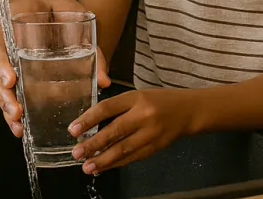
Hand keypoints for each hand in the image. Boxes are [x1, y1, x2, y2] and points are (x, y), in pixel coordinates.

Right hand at [0, 0, 109, 137]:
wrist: (35, 0)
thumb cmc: (50, 4)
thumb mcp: (71, 10)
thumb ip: (88, 39)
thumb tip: (103, 79)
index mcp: (8, 22)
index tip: (11, 79)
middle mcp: (0, 43)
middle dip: (3, 93)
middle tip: (16, 109)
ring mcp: (3, 60)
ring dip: (7, 107)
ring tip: (19, 125)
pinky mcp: (11, 73)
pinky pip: (7, 92)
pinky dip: (12, 111)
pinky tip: (20, 128)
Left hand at [68, 88, 199, 173]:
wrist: (189, 110)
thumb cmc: (159, 100)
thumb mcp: (138, 96)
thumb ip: (118, 108)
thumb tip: (91, 125)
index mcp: (136, 97)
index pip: (108, 108)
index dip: (88, 119)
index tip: (73, 130)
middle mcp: (144, 114)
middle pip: (115, 131)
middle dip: (93, 144)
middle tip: (76, 153)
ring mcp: (151, 133)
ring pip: (123, 149)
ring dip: (103, 160)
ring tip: (86, 167)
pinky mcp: (156, 147)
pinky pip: (132, 157)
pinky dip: (116, 164)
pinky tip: (103, 167)